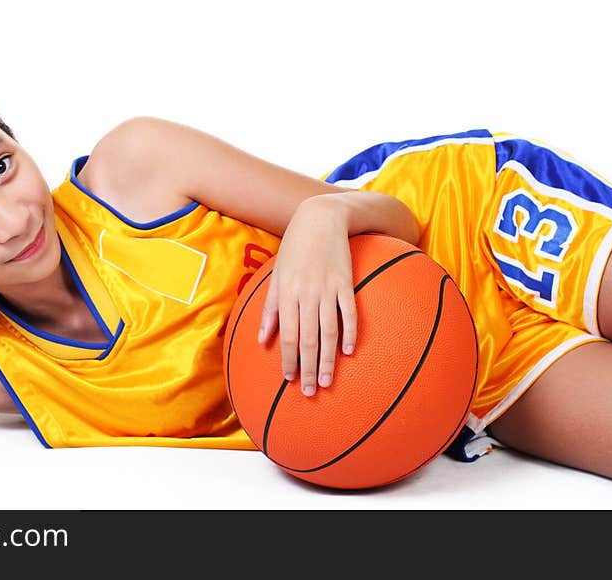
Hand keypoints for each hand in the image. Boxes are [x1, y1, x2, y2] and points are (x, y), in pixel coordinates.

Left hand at [257, 195, 356, 396]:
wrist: (319, 219)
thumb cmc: (294, 249)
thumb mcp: (276, 276)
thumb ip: (270, 309)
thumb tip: (262, 340)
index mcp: (286, 295)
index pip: (286, 336)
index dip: (287, 359)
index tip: (289, 379)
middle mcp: (305, 295)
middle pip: (306, 339)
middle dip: (307, 368)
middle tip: (311, 392)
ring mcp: (326, 289)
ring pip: (327, 331)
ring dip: (328, 359)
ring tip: (328, 381)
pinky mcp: (345, 282)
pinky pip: (349, 312)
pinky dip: (349, 332)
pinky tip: (349, 351)